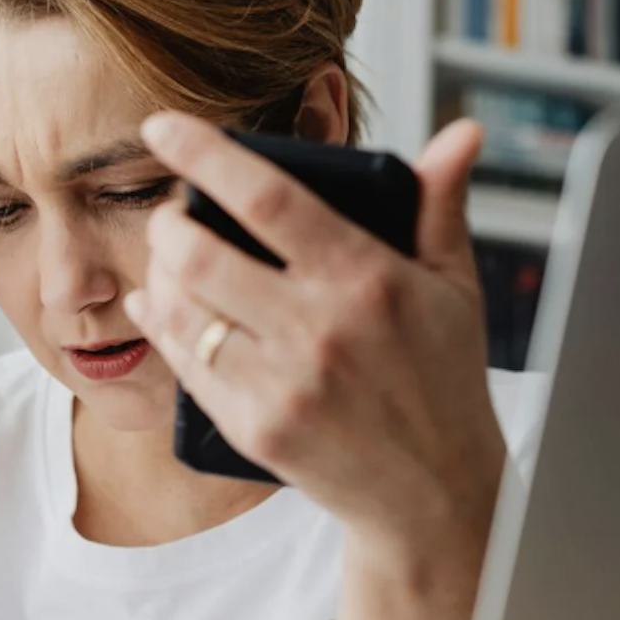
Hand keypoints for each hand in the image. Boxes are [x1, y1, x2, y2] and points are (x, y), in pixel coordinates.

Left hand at [125, 114, 506, 548]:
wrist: (434, 494)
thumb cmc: (444, 379)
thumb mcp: (454, 286)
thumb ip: (441, 204)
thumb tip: (461, 133)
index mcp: (367, 279)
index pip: (267, 198)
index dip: (204, 155)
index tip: (163, 125)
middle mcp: (320, 330)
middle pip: (200, 254)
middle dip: (169, 222)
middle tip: (174, 214)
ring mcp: (284, 384)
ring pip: (183, 308)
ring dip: (159, 273)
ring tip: (170, 258)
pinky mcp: (256, 428)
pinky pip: (186, 364)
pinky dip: (165, 327)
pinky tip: (163, 306)